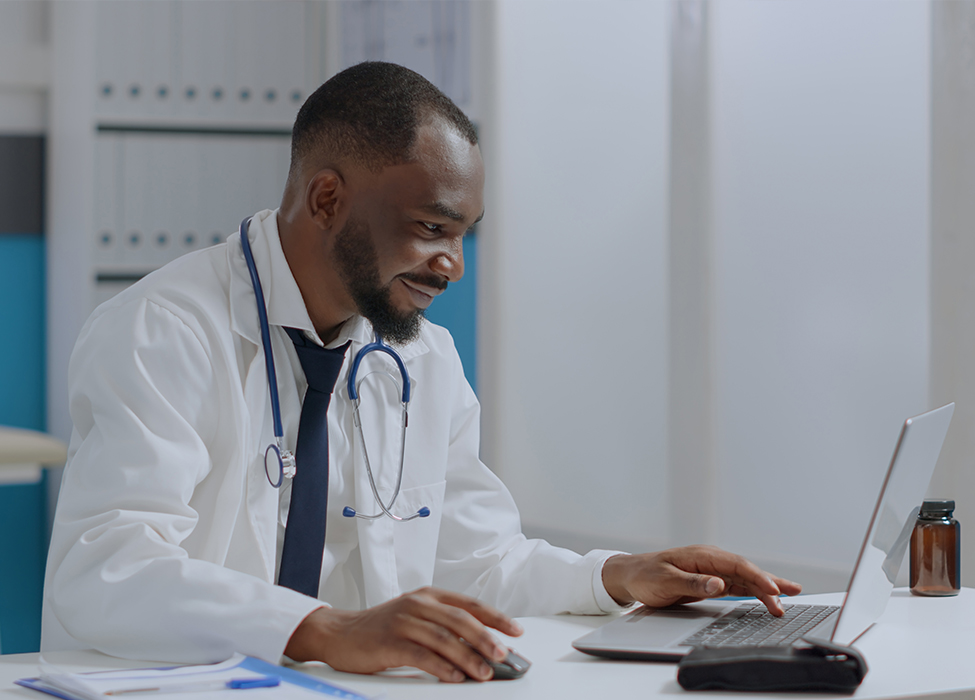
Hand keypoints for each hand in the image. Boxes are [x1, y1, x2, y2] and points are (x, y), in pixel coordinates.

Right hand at [284, 586, 522, 682]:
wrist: (339, 633)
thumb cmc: (381, 628)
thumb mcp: (415, 617)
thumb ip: (443, 626)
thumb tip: (480, 646)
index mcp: (428, 595)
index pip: (468, 604)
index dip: (494, 617)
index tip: (515, 631)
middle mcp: (417, 603)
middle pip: (460, 620)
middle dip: (486, 639)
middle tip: (504, 655)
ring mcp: (403, 621)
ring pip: (444, 639)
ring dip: (468, 658)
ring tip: (485, 673)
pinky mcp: (390, 641)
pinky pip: (421, 655)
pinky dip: (441, 667)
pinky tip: (455, 677)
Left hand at [601, 546, 802, 615]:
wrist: (630, 575)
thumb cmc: (646, 576)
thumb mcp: (665, 581)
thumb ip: (692, 583)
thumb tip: (718, 584)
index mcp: (701, 556)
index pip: (736, 565)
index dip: (757, 577)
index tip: (773, 590)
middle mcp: (710, 561)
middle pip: (745, 570)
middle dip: (769, 582)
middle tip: (792, 594)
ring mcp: (711, 570)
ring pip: (744, 578)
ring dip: (764, 588)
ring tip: (787, 598)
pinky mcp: (709, 581)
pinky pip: (736, 585)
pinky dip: (752, 591)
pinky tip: (766, 596)